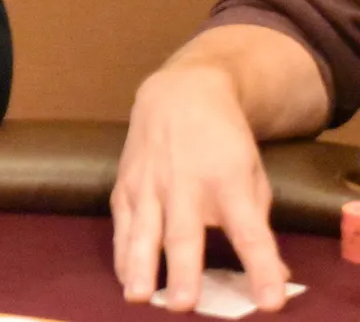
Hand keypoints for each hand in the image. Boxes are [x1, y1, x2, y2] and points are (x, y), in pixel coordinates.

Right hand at [112, 63, 288, 312]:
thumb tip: (273, 276)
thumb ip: (258, 224)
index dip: (260, 268)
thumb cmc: (223, 142)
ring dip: (140, 265)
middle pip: (185, 234)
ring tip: (139, 296)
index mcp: (229, 183)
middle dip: (184, 271)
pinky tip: (125, 277)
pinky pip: (121, 222)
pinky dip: (122, 252)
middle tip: (183, 304)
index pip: (250, 232)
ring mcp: (150, 183)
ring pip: (143, 229)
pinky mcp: (125, 183)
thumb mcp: (254, 175)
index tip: (270, 300)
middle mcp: (186, 184)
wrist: (181, 94)